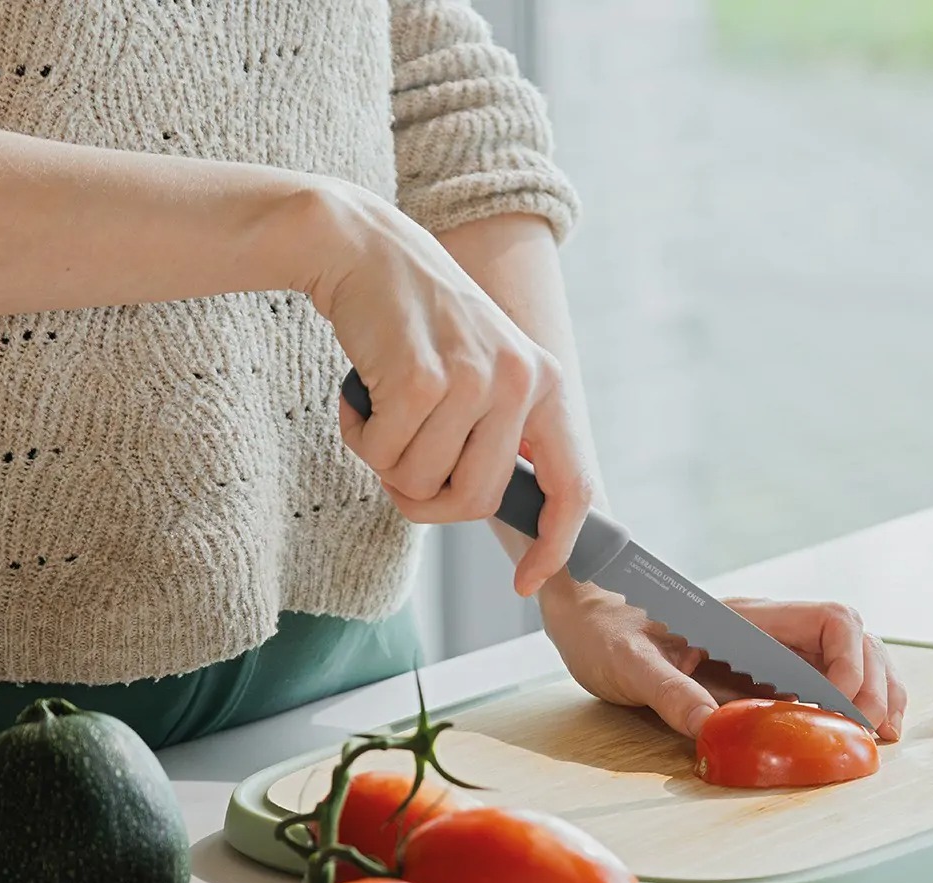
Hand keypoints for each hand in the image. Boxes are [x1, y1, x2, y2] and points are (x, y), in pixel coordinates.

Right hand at [305, 182, 592, 592]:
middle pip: (476, 502)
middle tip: (398, 466)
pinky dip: (360, 437)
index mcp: (545, 384)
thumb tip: (493, 508)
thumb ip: (496, 433)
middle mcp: (521, 381)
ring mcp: (473, 379)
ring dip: (386, 462)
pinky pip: (384, 456)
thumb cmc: (416, 326)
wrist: (365, 250)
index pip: (572, 486)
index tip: (526, 582)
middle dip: (427, 500)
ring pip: (423, 483)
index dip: (553, 544)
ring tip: (382, 409)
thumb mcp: (480, 371)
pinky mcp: (422, 380)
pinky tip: (360, 394)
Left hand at [540, 583, 906, 741]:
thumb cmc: (606, 635)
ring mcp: (769, 646)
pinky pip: (821, 678)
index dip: (851, 663)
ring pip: (847, 656)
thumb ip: (668, 692)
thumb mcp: (628, 665)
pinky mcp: (761, 669)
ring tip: (882, 734)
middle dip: (874, 683)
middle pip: (853, 639)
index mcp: (746, 617)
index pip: (829, 621)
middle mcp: (768, 627)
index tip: (845, 710)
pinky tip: (856, 729)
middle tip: (875, 735)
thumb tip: (710, 729)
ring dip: (872, 690)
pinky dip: (849, 700)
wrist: (589, 618)